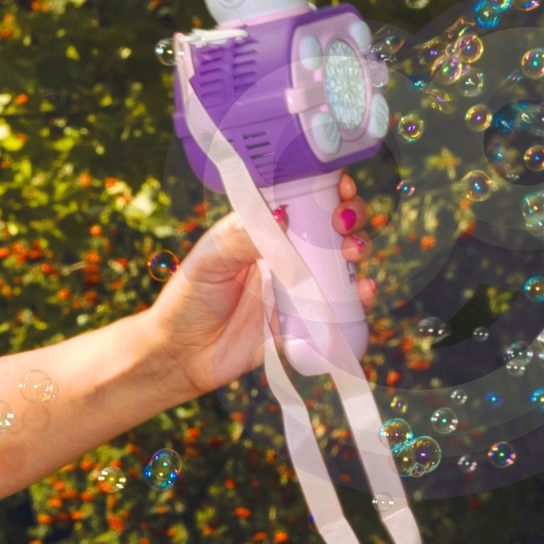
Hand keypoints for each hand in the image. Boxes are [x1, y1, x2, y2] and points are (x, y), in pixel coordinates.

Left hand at [145, 178, 379, 398]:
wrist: (180, 358)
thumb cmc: (186, 302)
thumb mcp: (209, 262)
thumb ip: (243, 237)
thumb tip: (282, 213)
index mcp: (261, 228)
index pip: (302, 197)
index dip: (328, 186)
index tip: (340, 185)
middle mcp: (284, 252)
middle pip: (331, 225)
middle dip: (349, 217)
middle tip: (343, 225)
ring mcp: (297, 285)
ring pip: (340, 261)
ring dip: (357, 251)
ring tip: (353, 255)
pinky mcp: (303, 319)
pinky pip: (338, 306)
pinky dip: (357, 296)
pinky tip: (362, 292)